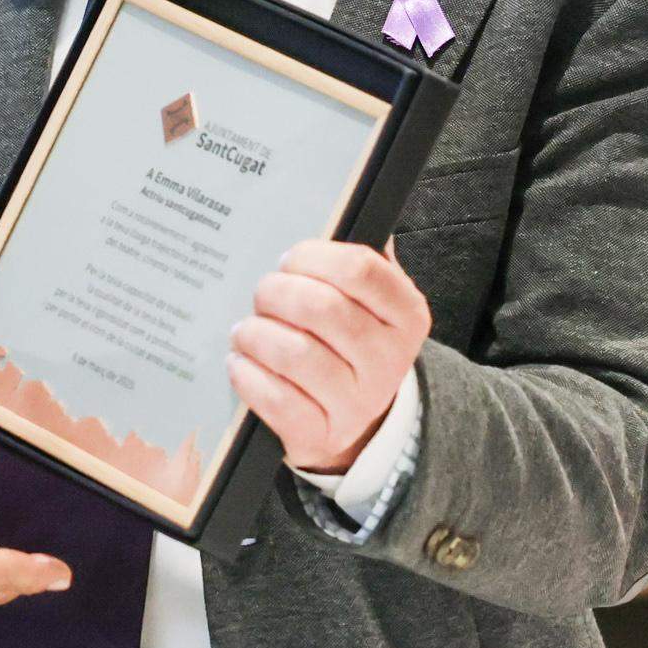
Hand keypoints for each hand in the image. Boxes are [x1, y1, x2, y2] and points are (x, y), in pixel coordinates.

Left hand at [227, 240, 431, 472]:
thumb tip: (340, 212)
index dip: (314, 257)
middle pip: (323, 308)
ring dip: (256, 334)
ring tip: (245, 329)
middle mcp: (389, 360)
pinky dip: (248, 375)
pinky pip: (276, 399)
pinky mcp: (321, 434)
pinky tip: (240, 362)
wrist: (353, 423)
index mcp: (407, 315)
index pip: (361, 269)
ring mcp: (357, 403)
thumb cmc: (350, 345)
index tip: (289, 260)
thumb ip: (360, 263)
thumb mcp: (370, 303)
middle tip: (261, 294)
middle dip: (277, 293)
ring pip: (295, 354)